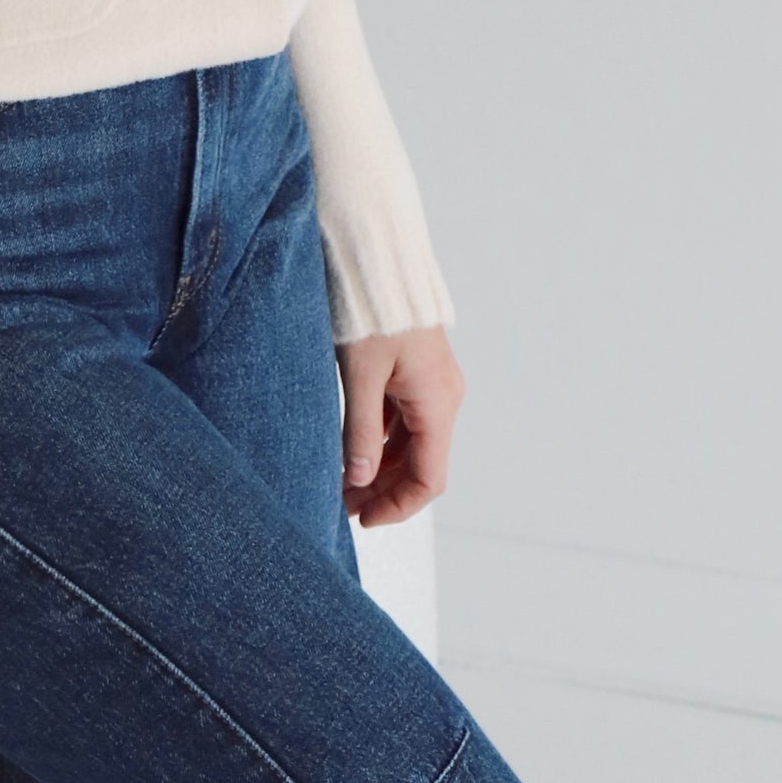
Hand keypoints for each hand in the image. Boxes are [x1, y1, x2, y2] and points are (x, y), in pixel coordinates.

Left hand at [336, 325, 462, 528]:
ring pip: (409, 446)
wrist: (380, 263)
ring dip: (379, 470)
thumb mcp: (361, 376)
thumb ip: (360, 432)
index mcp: (437, 403)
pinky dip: (378, 443)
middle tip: (342, 506)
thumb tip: (358, 480)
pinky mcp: (413, 377)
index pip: (429, 478)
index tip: (363, 518)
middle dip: (384, 491)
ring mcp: (429, 388)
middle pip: (420, 465)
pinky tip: (348, 452)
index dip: (398, 506)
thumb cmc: (373, 312)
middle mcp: (441, 399)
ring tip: (340, 484)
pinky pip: (400, 423)